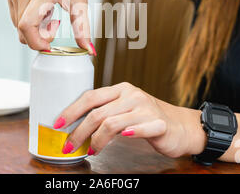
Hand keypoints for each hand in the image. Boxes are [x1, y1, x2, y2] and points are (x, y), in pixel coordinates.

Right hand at [7, 0, 94, 53]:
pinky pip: (16, 19)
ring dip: (35, 29)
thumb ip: (82, 28)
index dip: (37, 42)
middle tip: (57, 23)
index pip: (28, 26)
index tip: (51, 45)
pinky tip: (42, 9)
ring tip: (50, 13)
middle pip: (23, 31)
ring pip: (19, 27)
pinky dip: (29, 21)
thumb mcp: (81, 0)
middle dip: (40, 36)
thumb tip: (89, 50)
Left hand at [54, 82, 205, 157]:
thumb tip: (74, 125)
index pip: (90, 97)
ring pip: (113, 123)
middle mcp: (132, 95)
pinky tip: (122, 139)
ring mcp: (146, 108)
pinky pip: (140, 128)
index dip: (71, 110)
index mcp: (120, 89)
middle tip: (69, 145)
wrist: (180, 126)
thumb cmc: (147, 118)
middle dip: (79, 131)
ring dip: (97, 140)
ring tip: (91, 150)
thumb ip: (105, 112)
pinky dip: (130, 134)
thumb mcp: (124, 109)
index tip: (58, 124)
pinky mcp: (159, 123)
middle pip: (98, 112)